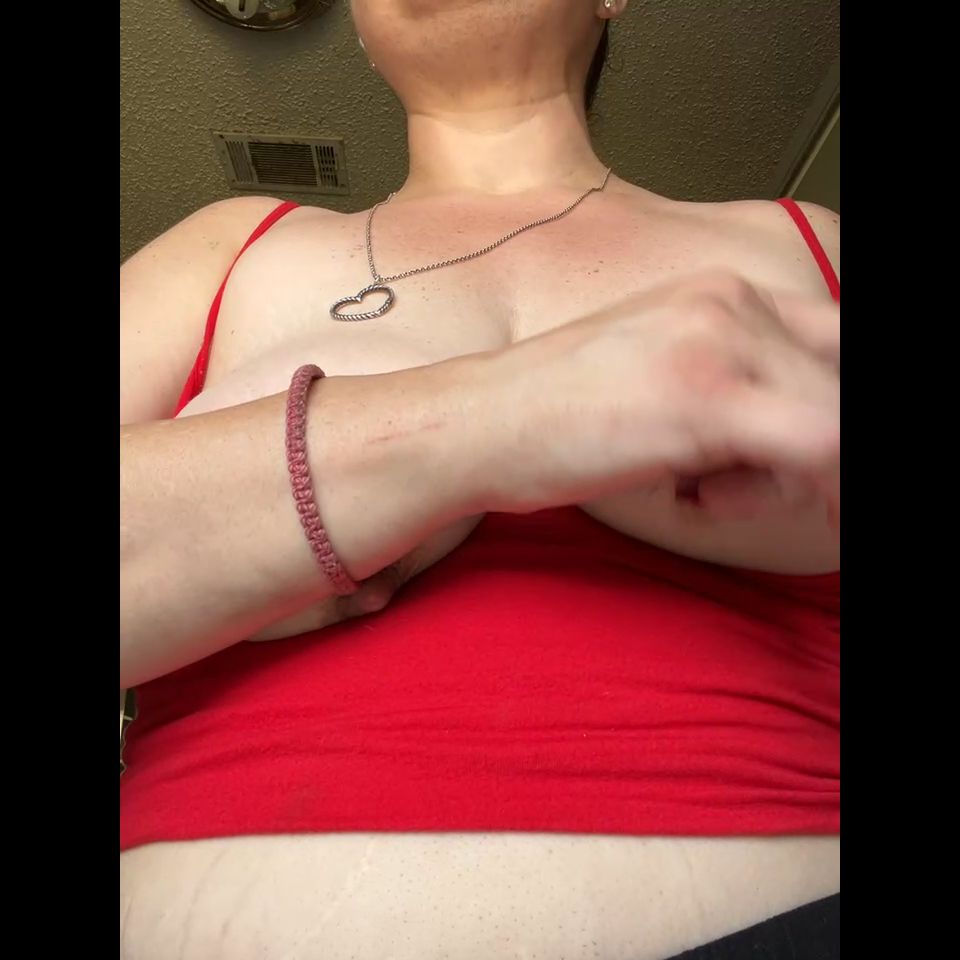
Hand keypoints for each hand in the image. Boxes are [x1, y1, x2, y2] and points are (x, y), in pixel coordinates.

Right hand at [489, 270, 839, 520]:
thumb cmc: (556, 416)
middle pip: (838, 381)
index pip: (833, 343)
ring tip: (700, 486)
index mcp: (720, 294)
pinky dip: (811, 492)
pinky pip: (823, 445)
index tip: (812, 467)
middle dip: (815, 453)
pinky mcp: (708, 398)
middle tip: (745, 485)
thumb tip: (806, 444)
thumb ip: (735, 386)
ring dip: (786, 481)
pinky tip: (709, 498)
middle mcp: (731, 302)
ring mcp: (721, 343)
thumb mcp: (660, 377)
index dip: (830, 410)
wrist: (480, 424)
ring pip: (832, 421)